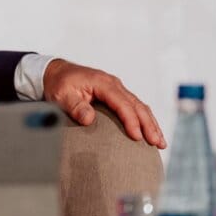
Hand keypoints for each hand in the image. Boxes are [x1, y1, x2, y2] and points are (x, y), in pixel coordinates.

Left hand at [42, 58, 165, 146]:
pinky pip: (134, 107)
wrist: (55, 72)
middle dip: (148, 124)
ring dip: (151, 123)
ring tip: (160, 142)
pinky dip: (144, 120)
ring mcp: (116, 89)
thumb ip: (76, 106)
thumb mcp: (62, 95)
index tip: (136, 137)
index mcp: (103, 83)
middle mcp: (113, 84)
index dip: (131, 120)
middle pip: (137, 105)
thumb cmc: (59, 83)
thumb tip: (89, 119)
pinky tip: (151, 132)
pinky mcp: (116, 96)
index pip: (122, 103)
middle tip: (156, 143)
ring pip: (140, 106)